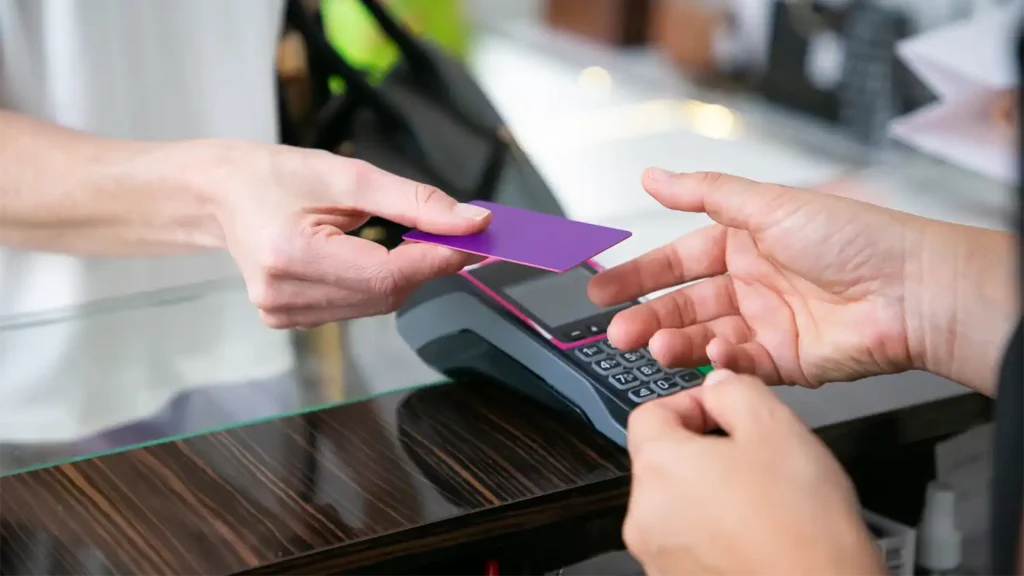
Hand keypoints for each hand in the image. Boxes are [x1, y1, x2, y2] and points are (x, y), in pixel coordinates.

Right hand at [178, 140, 490, 327]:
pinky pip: (356, 307)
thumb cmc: (277, 176)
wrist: (221, 195)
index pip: (386, 275)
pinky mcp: (287, 320)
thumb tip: (473, 223)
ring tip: (408, 239)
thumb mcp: (350, 177)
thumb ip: (415, 201)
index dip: (438, 260)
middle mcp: (283, 295)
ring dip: (404, 275)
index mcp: (291, 255)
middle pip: (385, 294)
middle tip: (456, 235)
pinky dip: (378, 284)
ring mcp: (282, 314)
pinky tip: (368, 257)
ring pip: (376, 304)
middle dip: (427, 265)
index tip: (477, 241)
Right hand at [588, 169, 994, 388]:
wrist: (911, 291)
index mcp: (745, 242)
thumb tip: (654, 175)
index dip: (639, 274)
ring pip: (705, 336)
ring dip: (677, 342)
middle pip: (684, 304)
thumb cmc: (854, 238)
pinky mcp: (786, 361)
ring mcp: (768, 323)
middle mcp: (752, 283)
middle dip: (648, 317)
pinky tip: (712, 354)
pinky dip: (721, 360)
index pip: (677, 261)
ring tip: (655, 346)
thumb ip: (704, 192)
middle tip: (617, 330)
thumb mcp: (768, 204)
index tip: (602, 289)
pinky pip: (740, 364)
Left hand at [623, 370, 883, 575]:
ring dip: (711, 494)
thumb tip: (717, 385)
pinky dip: (716, 533)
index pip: (650, 413)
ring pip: (677, 505)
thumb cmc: (802, 528)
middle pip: (663, 462)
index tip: (725, 411)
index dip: (692, 404)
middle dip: (704, 451)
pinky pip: (689, 543)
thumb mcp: (776, 427)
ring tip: (763, 502)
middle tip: (754, 458)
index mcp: (659, 468)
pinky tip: (758, 535)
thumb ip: (736, 390)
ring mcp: (657, 556)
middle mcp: (644, 516)